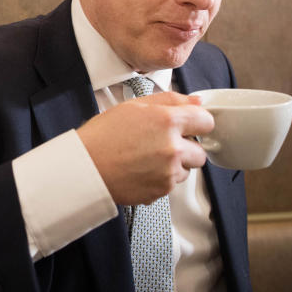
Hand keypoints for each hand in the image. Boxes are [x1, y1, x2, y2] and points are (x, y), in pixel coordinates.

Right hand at [76, 91, 213, 204]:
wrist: (85, 167)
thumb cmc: (102, 136)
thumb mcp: (133, 106)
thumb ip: (170, 100)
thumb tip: (195, 102)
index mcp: (167, 121)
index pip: (206, 121)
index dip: (196, 122)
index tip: (189, 125)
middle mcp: (172, 148)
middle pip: (200, 151)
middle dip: (185, 147)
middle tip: (160, 144)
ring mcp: (169, 172)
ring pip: (187, 169)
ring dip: (174, 165)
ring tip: (147, 158)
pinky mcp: (162, 191)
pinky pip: (172, 184)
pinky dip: (161, 179)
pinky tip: (141, 170)